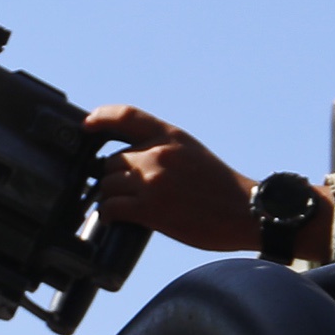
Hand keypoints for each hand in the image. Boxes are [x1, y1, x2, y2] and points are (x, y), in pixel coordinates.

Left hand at [85, 106, 331, 260]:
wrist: (247, 212)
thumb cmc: (222, 188)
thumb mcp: (193, 153)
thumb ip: (163, 150)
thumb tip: (132, 161)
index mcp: (170, 136)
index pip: (126, 115)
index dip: (101, 117)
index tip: (87, 125)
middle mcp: (158, 154)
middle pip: (111, 160)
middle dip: (113, 176)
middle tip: (122, 191)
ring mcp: (152, 181)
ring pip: (107, 185)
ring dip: (111, 197)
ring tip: (124, 207)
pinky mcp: (150, 209)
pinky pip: (110, 208)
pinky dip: (110, 214)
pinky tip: (118, 219)